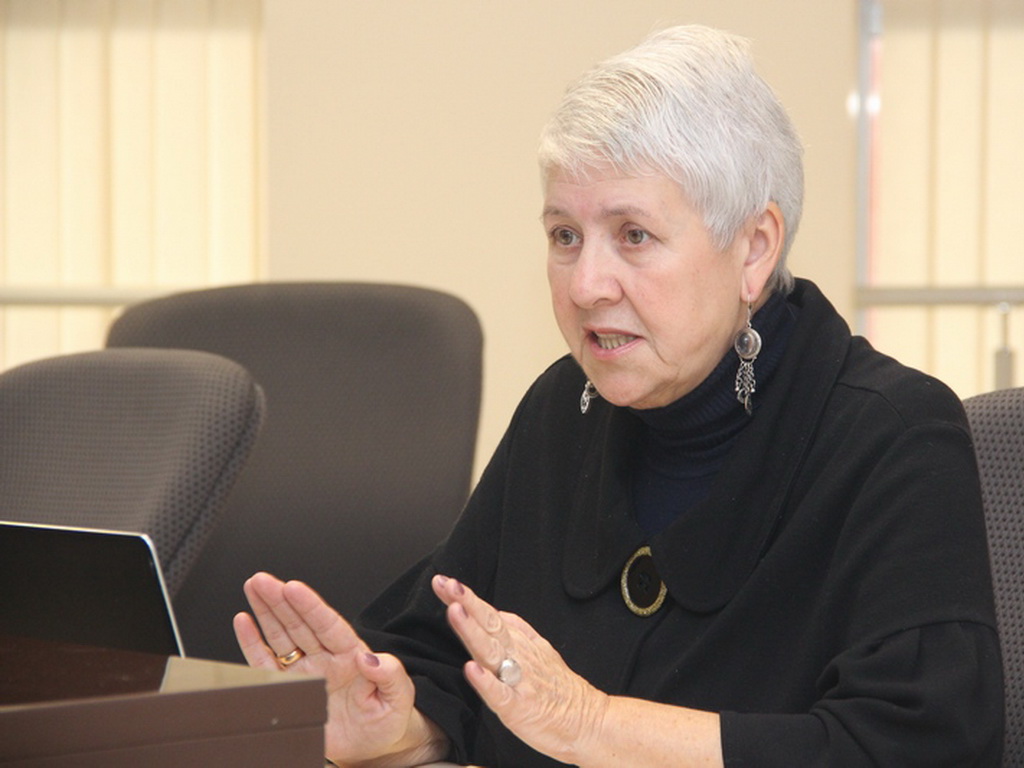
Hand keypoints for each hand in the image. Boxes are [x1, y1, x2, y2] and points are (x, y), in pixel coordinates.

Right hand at [234, 572, 446, 766]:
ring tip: (253, 587)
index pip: (328, 624)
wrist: (373, 746)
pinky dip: (253, 644)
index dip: (309, 606)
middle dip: (279, 600)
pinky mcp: (290, 689)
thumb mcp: (399, 696)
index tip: (293, 588)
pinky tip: (244, 622)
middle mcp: (326, 658)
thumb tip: (370, 658)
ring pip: (282, 636)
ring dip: (266, 611)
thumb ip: (389, 674)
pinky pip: (268, 664)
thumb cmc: (388, 719)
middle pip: (299, 623)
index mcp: (351, 654)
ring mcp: (306, 671)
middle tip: (262, 580)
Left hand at [431, 574, 608, 764]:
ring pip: (492, 652)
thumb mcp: (539, 650)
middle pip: (488, 625)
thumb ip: (517, 630)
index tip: (444, 582)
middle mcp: (517, 657)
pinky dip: (486, 682)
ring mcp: (518, 681)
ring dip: (472, 631)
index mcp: (518, 644)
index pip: (488, 615)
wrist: (588, 720)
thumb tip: (495, 612)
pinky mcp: (520, 708)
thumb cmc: (559, 690)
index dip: (466, 598)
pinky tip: (472, 669)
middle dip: (466, 603)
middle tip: (447, 584)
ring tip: (455, 611)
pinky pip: (501, 694)